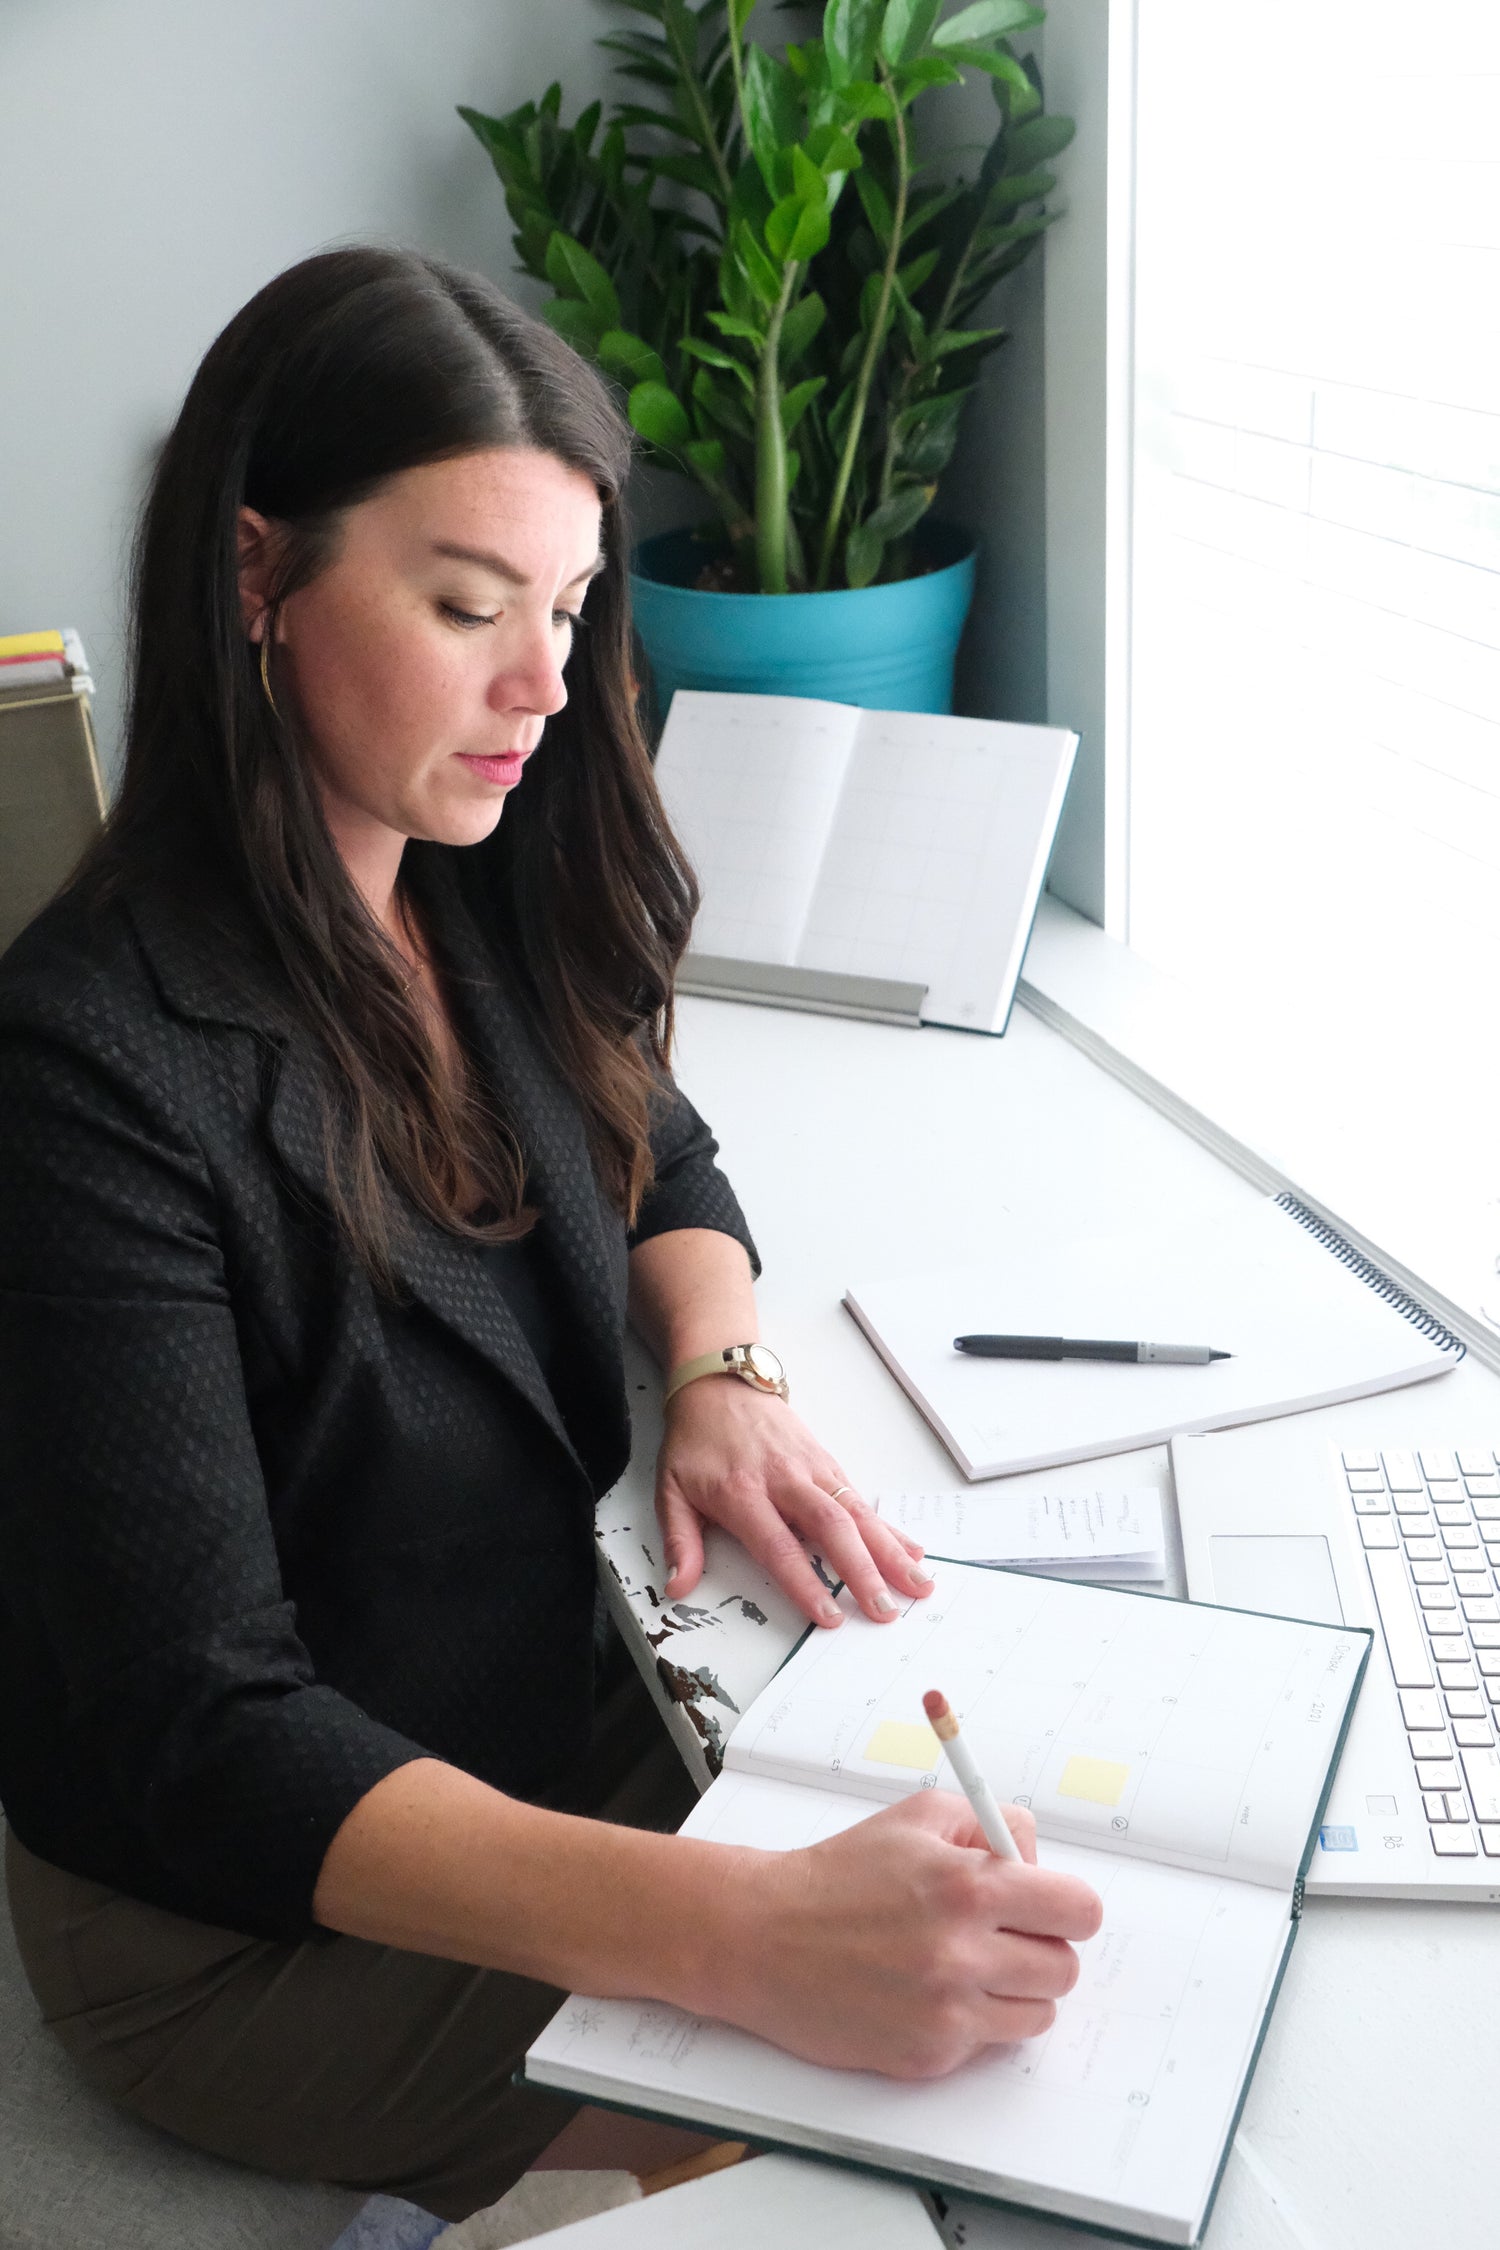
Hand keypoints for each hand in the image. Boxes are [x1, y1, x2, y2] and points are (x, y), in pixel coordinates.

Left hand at [655, 1375, 932, 1626]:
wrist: (718, 1383)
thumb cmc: (695, 1441)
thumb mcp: (669, 1488)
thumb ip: (679, 1540)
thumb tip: (677, 1586)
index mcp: (742, 1492)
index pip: (779, 1546)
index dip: (805, 1583)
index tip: (828, 1616)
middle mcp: (784, 1479)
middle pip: (831, 1527)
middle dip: (863, 1572)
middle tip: (885, 1611)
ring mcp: (811, 1469)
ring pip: (856, 1512)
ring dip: (890, 1551)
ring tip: (917, 1586)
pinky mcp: (827, 1463)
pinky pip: (862, 1498)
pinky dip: (889, 1527)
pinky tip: (913, 1552)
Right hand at [707, 1794, 1103, 2077]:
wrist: (763, 1938)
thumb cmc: (837, 1875)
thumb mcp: (917, 1817)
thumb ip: (991, 1826)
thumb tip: (1036, 1860)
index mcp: (969, 1885)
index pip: (1078, 1910)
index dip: (1069, 1907)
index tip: (1052, 1906)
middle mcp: (963, 1952)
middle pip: (1065, 1969)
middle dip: (1041, 1947)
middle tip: (1003, 1934)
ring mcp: (947, 2012)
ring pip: (1036, 2014)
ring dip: (1013, 1990)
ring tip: (965, 1965)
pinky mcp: (927, 2056)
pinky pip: (986, 2045)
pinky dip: (969, 2021)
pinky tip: (927, 1993)